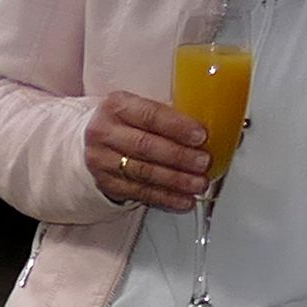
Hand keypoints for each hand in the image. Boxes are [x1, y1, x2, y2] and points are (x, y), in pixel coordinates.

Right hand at [84, 89, 217, 215]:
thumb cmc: (125, 123)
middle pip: (146, 146)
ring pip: (143, 173)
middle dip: (179, 156)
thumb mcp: (139, 108)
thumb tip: (216, 127)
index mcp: (117, 106)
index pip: (150, 116)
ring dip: (176, 181)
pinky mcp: (106, 183)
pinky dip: (165, 198)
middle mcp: (104, 132)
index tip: (201, 136)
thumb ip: (168, 115)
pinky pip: (139, 193)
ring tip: (198, 184)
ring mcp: (102, 160)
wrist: (90, 142)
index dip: (177, 127)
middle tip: (204, 162)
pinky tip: (184, 200)